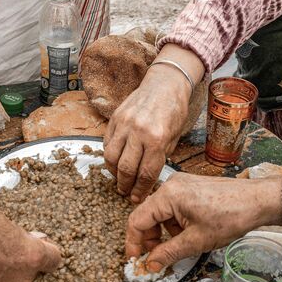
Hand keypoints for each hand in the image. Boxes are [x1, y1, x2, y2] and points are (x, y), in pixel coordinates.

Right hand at [0, 202, 61, 281]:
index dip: (46, 249)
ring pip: (5, 280)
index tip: (39, 242)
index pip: (54, 259)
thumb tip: (20, 237)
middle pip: (28, 271)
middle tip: (0, 242)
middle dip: (18, 258)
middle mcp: (17, 280)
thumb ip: (13, 232)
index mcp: (28, 256)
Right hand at [104, 64, 190, 202]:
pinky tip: (116, 161)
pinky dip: (110, 155)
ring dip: (113, 172)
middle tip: (125, 192)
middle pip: (126, 168)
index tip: (137, 198)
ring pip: (111, 157)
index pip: (146, 172)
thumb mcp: (174, 136)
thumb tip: (147, 176)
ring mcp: (124, 124)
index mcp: (157, 138)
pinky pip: (107, 143)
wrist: (165, 83)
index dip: (141, 189)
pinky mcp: (115, 118)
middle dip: (125, 185)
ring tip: (118, 178)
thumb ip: (160, 155)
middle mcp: (138, 131)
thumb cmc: (173, 110)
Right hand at [126, 173, 281, 271]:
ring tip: (180, 245)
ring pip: (160, 212)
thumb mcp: (196, 241)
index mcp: (168, 195)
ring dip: (164, 232)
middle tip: (157, 257)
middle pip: (147, 215)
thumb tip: (150, 264)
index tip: (135, 259)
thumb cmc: (232, 216)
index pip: (137, 220)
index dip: (134, 242)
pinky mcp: (190, 187)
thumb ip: (168, 253)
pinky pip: (172, 206)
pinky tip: (189, 233)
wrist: (259, 201)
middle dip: (150, 239)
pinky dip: (174, 223)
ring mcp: (181, 184)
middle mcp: (171, 185)